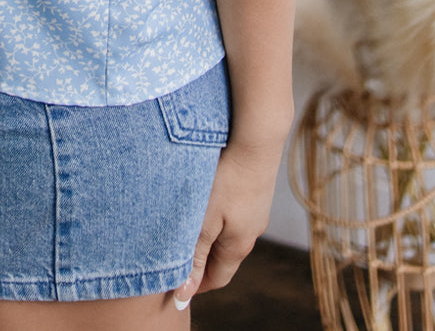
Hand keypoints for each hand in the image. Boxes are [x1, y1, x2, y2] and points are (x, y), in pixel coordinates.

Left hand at [175, 136, 284, 304]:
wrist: (258, 141)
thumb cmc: (228, 180)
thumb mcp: (205, 221)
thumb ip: (194, 256)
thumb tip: (184, 295)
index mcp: (239, 246)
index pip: (218, 278)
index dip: (197, 285)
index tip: (177, 285)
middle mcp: (252, 233)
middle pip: (224, 259)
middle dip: (202, 263)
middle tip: (176, 257)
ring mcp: (256, 212)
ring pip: (229, 235)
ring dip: (209, 238)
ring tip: (188, 228)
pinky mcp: (256, 194)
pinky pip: (235, 215)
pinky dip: (219, 218)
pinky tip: (208, 202)